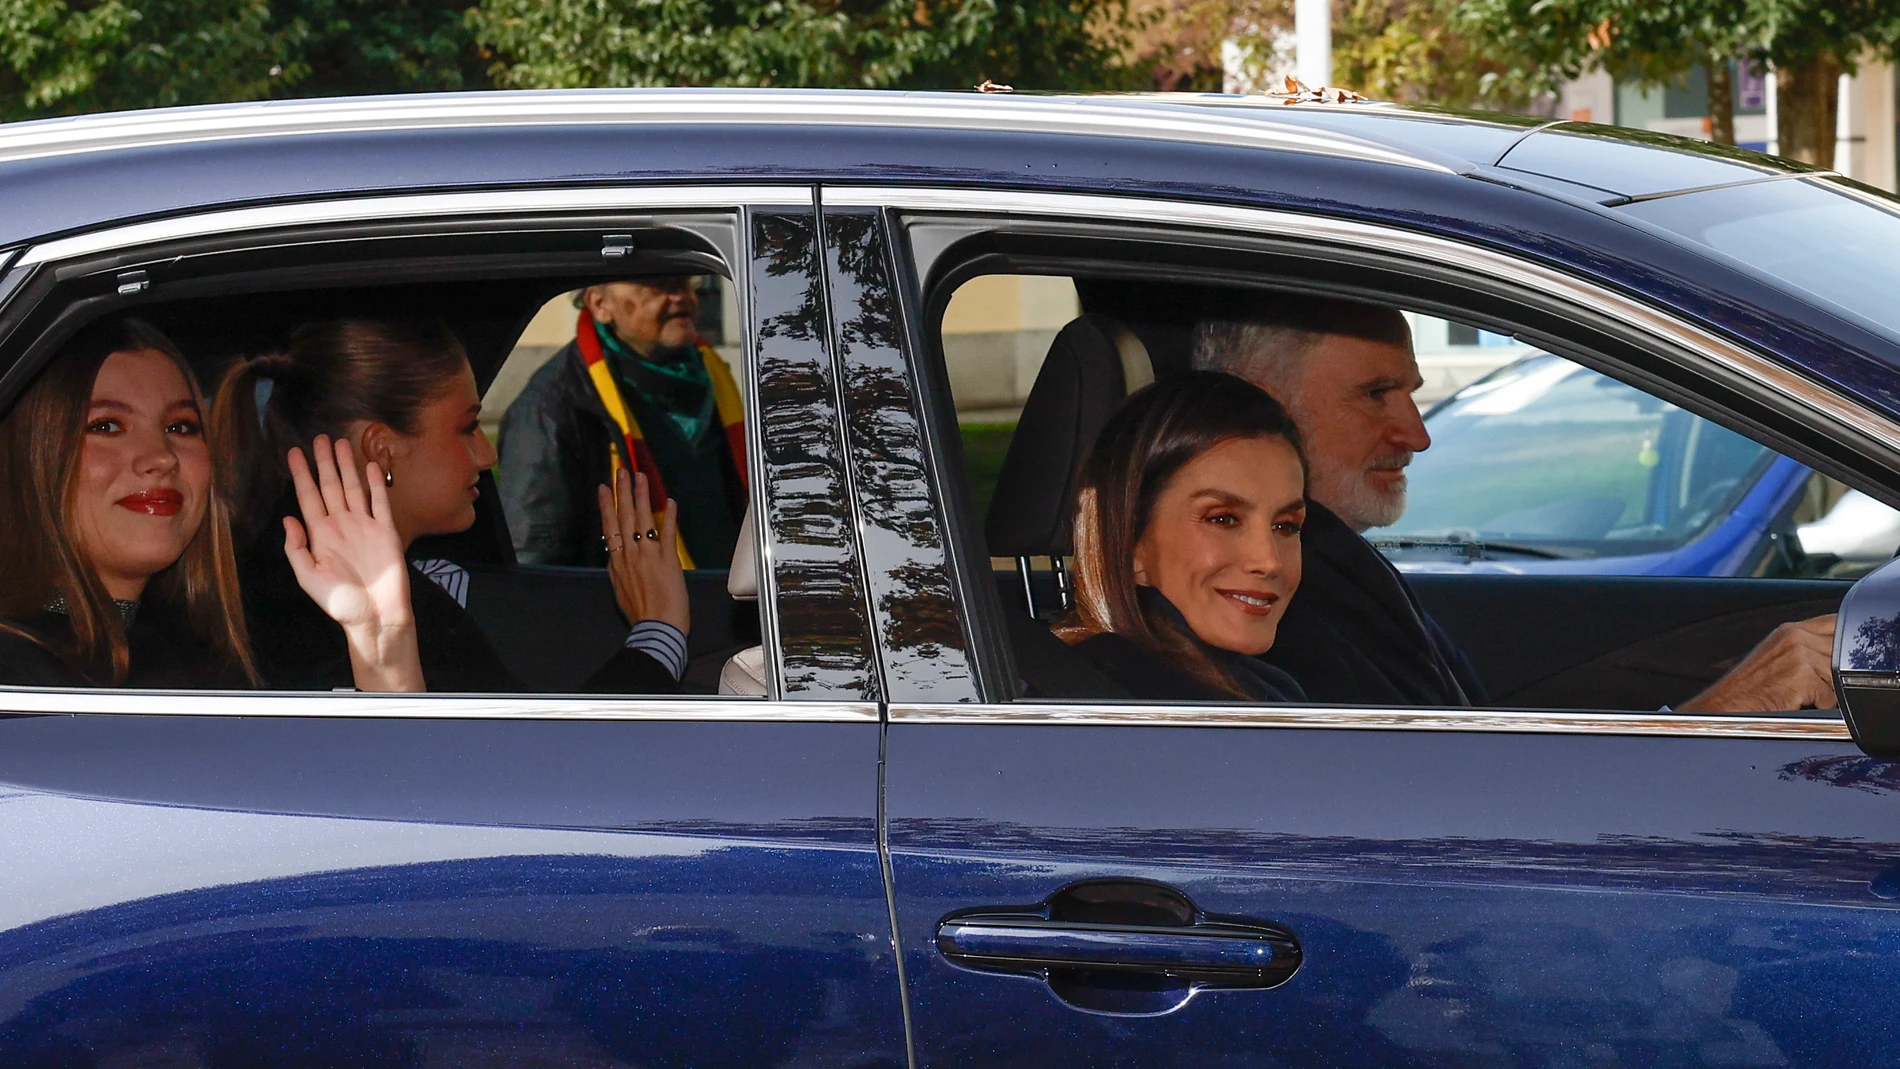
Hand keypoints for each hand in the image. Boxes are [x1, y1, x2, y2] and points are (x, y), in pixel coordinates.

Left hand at [284, 435, 423, 692]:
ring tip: (341, 444)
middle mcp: (341, 525)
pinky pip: (379, 502)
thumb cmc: (341, 603)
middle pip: (330, 486)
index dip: (301, 474)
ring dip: (347, 466)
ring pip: (353, 488)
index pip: (308, 497)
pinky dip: (376, 484)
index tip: (293, 453)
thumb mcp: (309, 579)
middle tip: (319, 438)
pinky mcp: (386, 531)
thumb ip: (296, 549)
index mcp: (320, 535)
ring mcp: (364, 526)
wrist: (376, 616)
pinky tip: (371, 467)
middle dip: (324, 462)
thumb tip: (288, 519)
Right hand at [598, 470, 689, 633]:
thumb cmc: (639, 613)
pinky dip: (669, 516)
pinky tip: (669, 501)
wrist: (656, 627)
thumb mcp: (619, 589)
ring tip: (640, 476)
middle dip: (623, 491)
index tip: (603, 488)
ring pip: (643, 519)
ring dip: (642, 495)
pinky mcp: (667, 560)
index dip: (606, 505)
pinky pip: (667, 533)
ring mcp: (648, 555)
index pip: (610, 526)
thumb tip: (615, 555)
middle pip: (624, 516)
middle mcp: (630, 553)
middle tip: (622, 470)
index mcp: (616, 561)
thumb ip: (617, 569)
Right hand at [1679, 614, 1836, 712]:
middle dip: (1835, 672)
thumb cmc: (1750, 688)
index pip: (1835, 622)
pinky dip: (1818, 706)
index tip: (1843, 654)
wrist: (1727, 706)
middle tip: (1808, 683)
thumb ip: (1807, 646)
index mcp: (1790, 629)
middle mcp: (1795, 636)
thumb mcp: (1777, 656)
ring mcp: (1798, 654)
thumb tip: (1841, 651)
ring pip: (1839, 675)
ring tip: (1799, 693)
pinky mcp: (1801, 676)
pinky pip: (1830, 696)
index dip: (1846, 639)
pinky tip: (1796, 702)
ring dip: (1826, 690)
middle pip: (1844, 652)